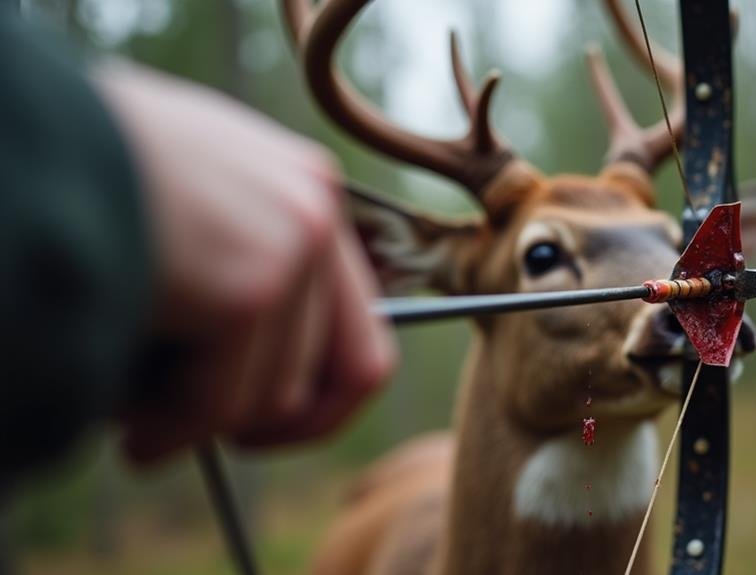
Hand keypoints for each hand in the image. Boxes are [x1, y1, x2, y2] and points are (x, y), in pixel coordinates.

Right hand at [95, 64, 394, 463]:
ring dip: (201, 420)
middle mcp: (315, 209)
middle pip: (344, 370)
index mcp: (305, 187)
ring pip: (275, 395)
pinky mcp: (251, 287)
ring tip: (134, 413)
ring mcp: (292, 245)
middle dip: (269, 422)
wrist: (23, 141)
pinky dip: (169, 427)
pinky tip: (123, 419)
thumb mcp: (189, 200)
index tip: (260, 428)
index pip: (361, 324)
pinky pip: (222, 403)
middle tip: (210, 442)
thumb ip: (240, 261)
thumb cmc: (85, 172)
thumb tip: (265, 381)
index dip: (320, 398)